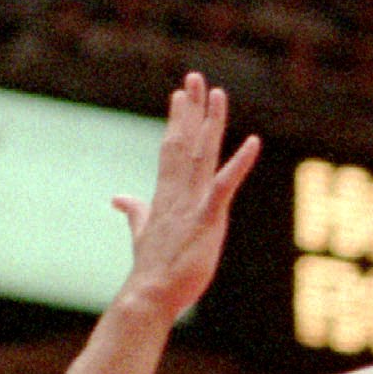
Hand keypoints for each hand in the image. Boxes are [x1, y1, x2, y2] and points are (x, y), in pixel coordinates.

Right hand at [115, 72, 259, 320]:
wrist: (149, 296)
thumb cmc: (150, 271)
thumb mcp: (141, 235)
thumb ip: (134, 212)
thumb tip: (118, 198)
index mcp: (165, 197)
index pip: (171, 151)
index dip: (178, 121)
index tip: (181, 95)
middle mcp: (177, 194)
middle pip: (185, 143)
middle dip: (192, 110)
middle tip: (196, 77)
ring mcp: (192, 205)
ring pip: (203, 154)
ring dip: (211, 123)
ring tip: (218, 93)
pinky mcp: (208, 219)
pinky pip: (225, 185)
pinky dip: (239, 163)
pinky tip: (254, 142)